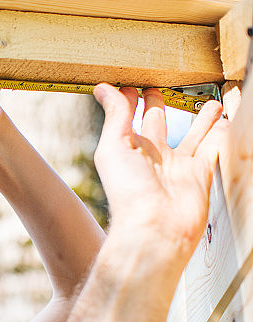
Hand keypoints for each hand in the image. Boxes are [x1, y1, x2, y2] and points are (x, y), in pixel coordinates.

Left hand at [92, 84, 227, 259]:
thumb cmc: (128, 191)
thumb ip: (114, 117)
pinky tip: (228, 120)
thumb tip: (102, 88)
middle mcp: (153, 156)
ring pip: (194, 134)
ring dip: (202, 119)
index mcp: (129, 148)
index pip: (130, 117)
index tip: (131, 83)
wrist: (156, 227)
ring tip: (212, 102)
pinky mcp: (200, 174)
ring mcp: (178, 166)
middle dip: (162, 104)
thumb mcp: (113, 147)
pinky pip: (214, 148)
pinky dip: (222, 134)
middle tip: (165, 85)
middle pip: (160, 123)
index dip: (130, 100)